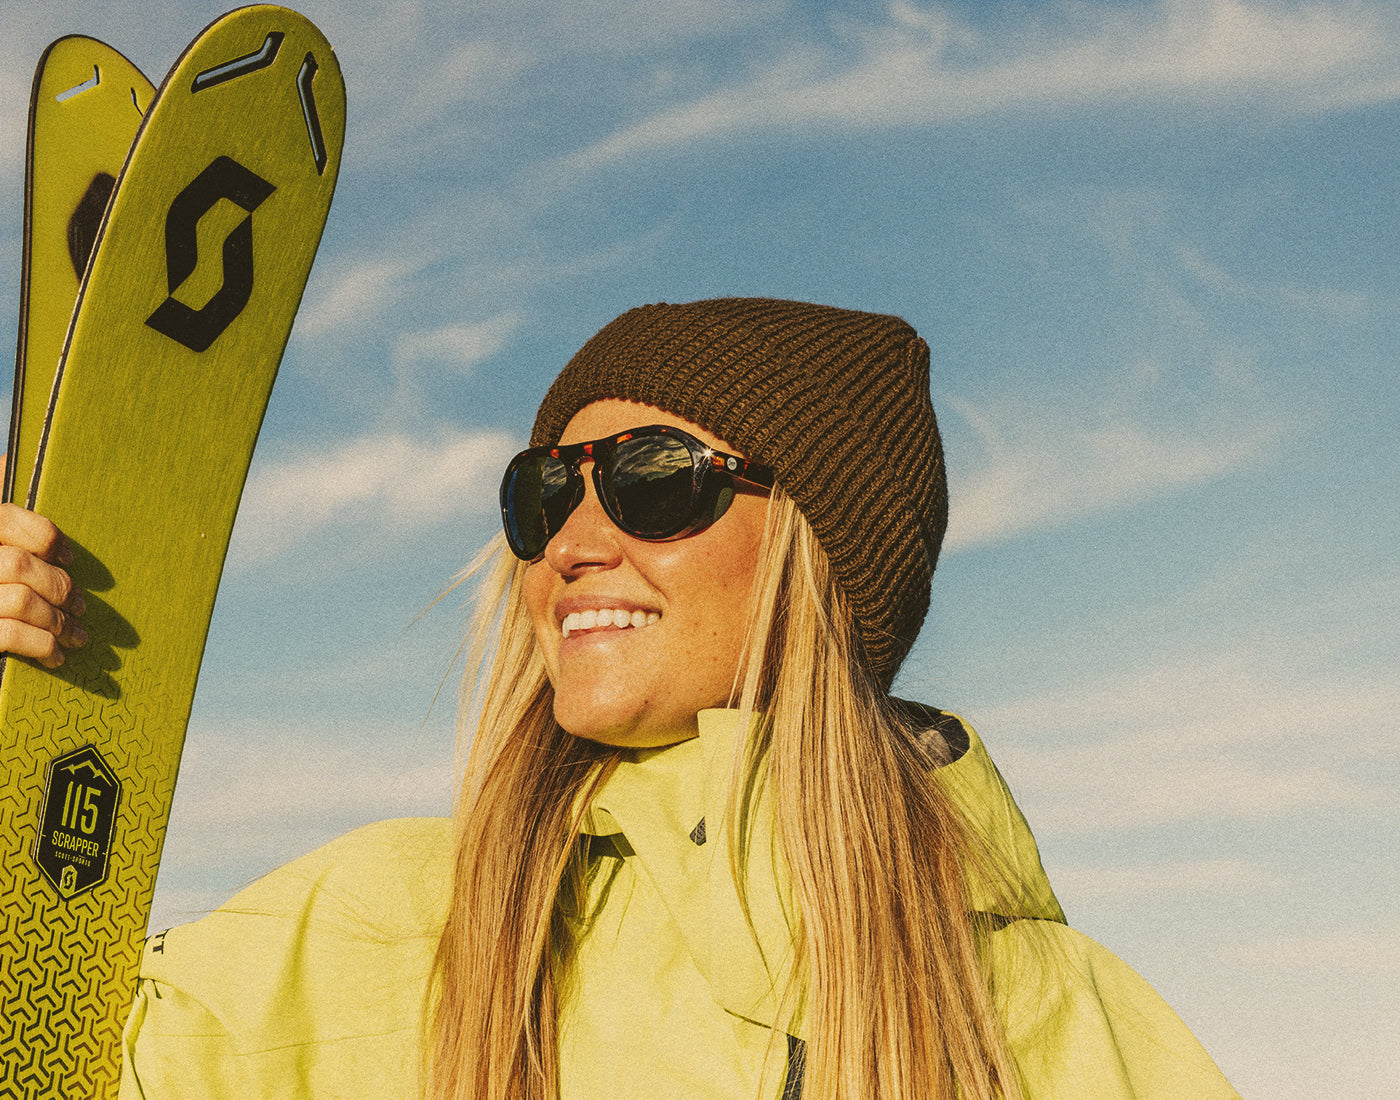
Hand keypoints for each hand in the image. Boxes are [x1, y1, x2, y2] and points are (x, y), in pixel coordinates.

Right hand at [0, 501, 86, 667]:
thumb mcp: (2, 577)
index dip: (43, 534)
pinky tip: (55, 657)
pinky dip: (43, 645)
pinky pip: (11, 634)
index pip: (2, 517)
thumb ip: (18, 560)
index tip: (68, 559)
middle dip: (60, 586)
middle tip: (81, 607)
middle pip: (18, 563)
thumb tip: (62, 560)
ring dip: (58, 621)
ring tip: (76, 636)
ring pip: (21, 599)